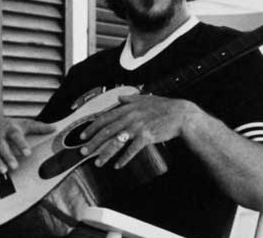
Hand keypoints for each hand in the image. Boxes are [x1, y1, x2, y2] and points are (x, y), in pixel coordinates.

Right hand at [0, 115, 55, 174]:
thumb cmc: (10, 126)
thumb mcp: (24, 124)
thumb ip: (39, 127)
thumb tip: (55, 128)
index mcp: (9, 128)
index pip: (15, 135)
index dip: (21, 144)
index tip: (28, 153)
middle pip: (2, 145)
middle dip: (8, 156)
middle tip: (15, 166)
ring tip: (4, 171)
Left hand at [79, 94, 200, 168]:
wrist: (180, 115)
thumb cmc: (163, 107)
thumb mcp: (145, 99)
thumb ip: (130, 99)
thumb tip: (119, 98)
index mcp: (127, 108)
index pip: (104, 118)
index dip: (92, 128)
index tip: (82, 136)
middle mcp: (130, 117)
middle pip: (107, 131)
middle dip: (93, 143)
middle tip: (83, 152)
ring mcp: (138, 127)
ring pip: (117, 141)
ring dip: (106, 153)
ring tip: (98, 163)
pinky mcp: (147, 136)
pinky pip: (132, 149)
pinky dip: (124, 158)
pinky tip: (117, 165)